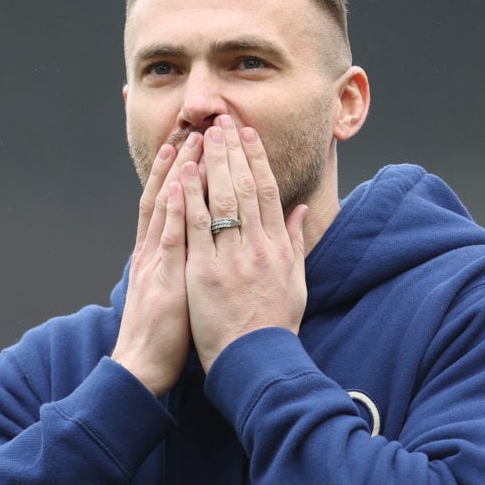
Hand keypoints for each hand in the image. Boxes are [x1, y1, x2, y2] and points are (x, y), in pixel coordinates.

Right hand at [111, 132, 202, 396]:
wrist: (141, 367)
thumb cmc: (163, 335)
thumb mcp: (175, 291)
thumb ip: (184, 265)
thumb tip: (196, 248)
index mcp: (159, 255)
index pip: (171, 205)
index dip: (181, 174)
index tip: (193, 144)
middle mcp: (153, 251)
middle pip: (166, 198)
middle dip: (179, 163)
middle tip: (193, 128)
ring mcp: (155, 263)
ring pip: (166, 209)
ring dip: (176, 174)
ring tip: (187, 140)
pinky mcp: (162, 279)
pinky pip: (170, 239)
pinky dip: (175, 210)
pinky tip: (182, 185)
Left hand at [181, 115, 307, 370]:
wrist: (256, 361)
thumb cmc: (274, 325)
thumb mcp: (295, 282)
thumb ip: (295, 242)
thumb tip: (300, 210)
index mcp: (278, 248)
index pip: (268, 192)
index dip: (257, 159)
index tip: (247, 135)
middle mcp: (257, 248)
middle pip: (245, 188)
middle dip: (233, 152)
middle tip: (222, 122)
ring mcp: (230, 259)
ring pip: (222, 201)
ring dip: (212, 164)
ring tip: (203, 136)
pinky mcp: (204, 273)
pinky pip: (196, 228)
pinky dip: (190, 198)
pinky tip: (184, 174)